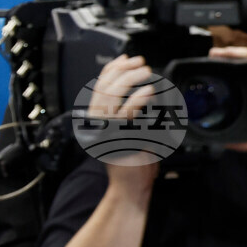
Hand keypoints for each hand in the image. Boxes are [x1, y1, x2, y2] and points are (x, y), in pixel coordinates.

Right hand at [87, 55, 159, 186]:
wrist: (131, 187)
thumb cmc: (134, 163)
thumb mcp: (132, 132)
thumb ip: (132, 115)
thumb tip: (144, 91)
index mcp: (97, 121)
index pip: (99, 88)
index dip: (111, 69)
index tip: (126, 59)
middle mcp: (97, 125)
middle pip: (103, 88)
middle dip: (123, 70)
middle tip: (141, 63)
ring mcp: (105, 131)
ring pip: (110, 96)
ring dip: (130, 79)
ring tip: (146, 72)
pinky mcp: (118, 139)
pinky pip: (126, 114)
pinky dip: (137, 99)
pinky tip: (149, 91)